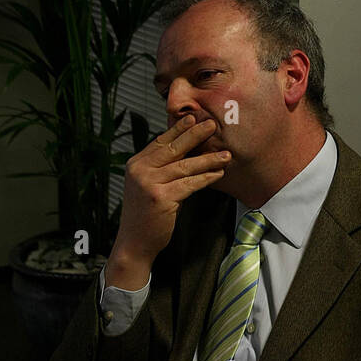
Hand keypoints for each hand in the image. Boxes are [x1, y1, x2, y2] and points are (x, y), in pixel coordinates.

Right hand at [107, 116, 230, 279]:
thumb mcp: (147, 185)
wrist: (134, 243)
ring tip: (225, 154)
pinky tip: (218, 173)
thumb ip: (161, 167)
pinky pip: (189, 184)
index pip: (161, 141)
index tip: (193, 117)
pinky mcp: (161, 198)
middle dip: (195, 135)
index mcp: (136, 164)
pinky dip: (206, 178)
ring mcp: (149, 184)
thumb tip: (186, 150)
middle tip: (212, 125)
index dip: (178, 129)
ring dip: (208, 159)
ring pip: (185, 166)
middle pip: (173, 148)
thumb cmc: (145, 214)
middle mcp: (140, 170)